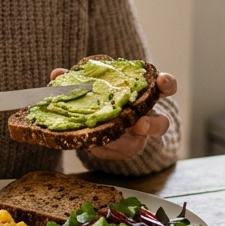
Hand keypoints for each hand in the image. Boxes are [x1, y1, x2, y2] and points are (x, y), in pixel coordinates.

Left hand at [48, 68, 177, 160]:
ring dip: (126, 144)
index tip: (161, 81)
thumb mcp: (99, 89)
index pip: (164, 88)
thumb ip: (80, 80)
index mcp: (145, 97)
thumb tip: (57, 73)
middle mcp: (147, 119)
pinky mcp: (124, 151)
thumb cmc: (107, 102)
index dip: (166, 84)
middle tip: (141, 124)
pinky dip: (103, 148)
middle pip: (162, 122)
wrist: (108, 127)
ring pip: (137, 148)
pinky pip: (117, 152)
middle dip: (154, 123)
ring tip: (110, 146)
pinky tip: (91, 145)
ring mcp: (138, 139)